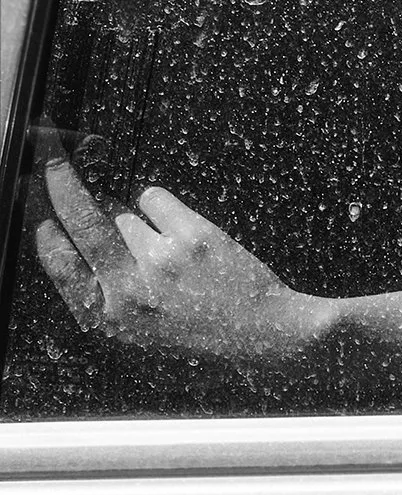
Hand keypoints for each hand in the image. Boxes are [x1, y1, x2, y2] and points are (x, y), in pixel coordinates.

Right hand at [30, 131, 331, 370]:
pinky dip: (159, 205)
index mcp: (113, 317)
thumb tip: (73, 244)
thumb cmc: (200, 330)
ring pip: (123, 214)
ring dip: (134, 220)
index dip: (49, 237)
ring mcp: (161, 260)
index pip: (60, 267)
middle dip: (61, 185)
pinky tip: (180, 229)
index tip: (44, 220)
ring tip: (164, 247)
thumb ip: (108, 297)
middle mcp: (131, 289)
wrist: (264, 332)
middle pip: (81, 222)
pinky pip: (153, 198)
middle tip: (54, 162)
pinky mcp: (192, 236)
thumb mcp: (142, 331)